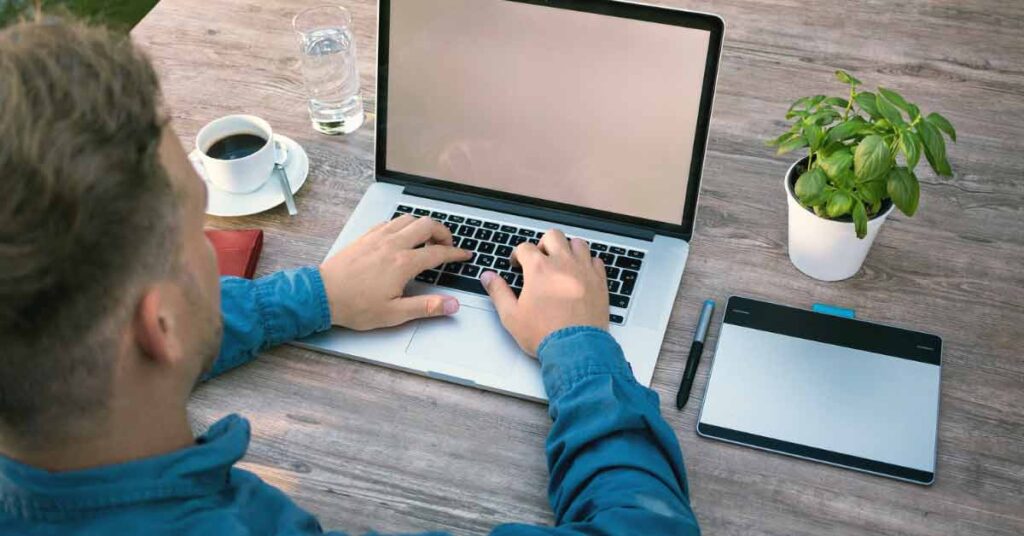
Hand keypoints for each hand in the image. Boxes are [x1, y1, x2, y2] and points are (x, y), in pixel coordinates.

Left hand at [319, 215, 472, 329]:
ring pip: (408, 219)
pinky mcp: (366, 237)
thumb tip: (451, 305)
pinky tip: (401, 237)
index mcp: (403, 263)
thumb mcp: (395, 314)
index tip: (464, 255)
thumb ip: (426, 307)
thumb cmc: (355, 306)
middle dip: (443, 231)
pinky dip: (403, 225)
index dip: (455, 253)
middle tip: (447, 244)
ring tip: (427, 239)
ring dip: (423, 225)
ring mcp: (378, 237)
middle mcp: (392, 245)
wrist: (323, 294)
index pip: (438, 252)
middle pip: (427, 225)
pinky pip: (390, 222)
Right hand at [481, 229, 608, 355]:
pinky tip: (581, 273)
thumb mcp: (511, 315)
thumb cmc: (545, 334)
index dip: (518, 254)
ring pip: (577, 243)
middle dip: (543, 244)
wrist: (576, 349)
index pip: (525, 247)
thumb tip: (488, 277)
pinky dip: (588, 262)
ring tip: (562, 262)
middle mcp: (563, 263)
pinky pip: (596, 260)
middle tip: (540, 259)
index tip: (518, 264)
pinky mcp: (600, 281)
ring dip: (567, 249)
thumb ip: (498, 292)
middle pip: (553, 236)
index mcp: (539, 269)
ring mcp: (584, 270)